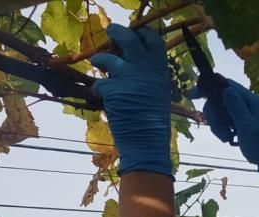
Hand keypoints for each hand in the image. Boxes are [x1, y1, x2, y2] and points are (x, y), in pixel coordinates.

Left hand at [91, 25, 171, 176]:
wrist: (147, 143)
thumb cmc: (153, 121)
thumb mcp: (158, 92)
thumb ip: (148, 75)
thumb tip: (131, 61)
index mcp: (160, 71)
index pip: (154, 40)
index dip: (142, 33)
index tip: (135, 32)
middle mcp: (146, 70)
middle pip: (129, 39)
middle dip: (117, 32)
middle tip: (110, 32)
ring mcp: (129, 79)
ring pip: (108, 58)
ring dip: (100, 59)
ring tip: (98, 62)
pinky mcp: (113, 90)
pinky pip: (100, 82)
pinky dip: (98, 88)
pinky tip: (101, 95)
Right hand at [195, 80, 258, 185]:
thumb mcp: (249, 127)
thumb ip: (237, 108)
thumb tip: (226, 89)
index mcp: (250, 100)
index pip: (226, 85)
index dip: (209, 87)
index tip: (193, 95)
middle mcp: (245, 102)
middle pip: (219, 99)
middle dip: (215, 115)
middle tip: (221, 131)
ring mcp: (241, 112)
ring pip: (219, 110)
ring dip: (217, 124)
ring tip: (226, 138)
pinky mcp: (238, 122)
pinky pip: (223, 120)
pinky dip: (221, 129)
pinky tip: (228, 138)